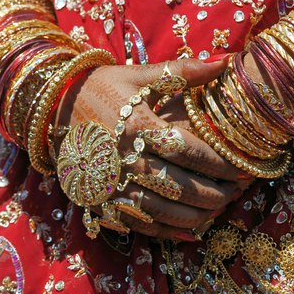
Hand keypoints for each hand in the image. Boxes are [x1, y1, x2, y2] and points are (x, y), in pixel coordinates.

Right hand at [54, 58, 247, 240]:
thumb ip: (181, 72)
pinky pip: (139, 224)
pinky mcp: (100, 202)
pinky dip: (168, 231)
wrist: (49, 110)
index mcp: (136, 125)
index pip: (189, 151)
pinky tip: (190, 230)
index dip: (221, 164)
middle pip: (180, 186)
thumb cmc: (99, 89)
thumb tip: (226, 61)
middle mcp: (123, 159)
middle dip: (215, 194)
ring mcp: (110, 185)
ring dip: (196, 216)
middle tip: (237, 192)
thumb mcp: (137, 75)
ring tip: (219, 210)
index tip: (244, 168)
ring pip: (162, 212)